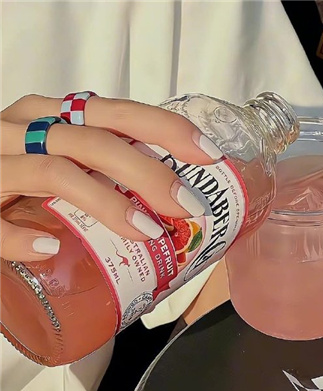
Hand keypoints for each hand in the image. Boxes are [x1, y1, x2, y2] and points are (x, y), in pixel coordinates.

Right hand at [1, 94, 222, 261]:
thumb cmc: (17, 175)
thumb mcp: (62, 159)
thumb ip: (102, 168)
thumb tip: (167, 198)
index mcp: (50, 117)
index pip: (116, 113)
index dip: (165, 129)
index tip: (208, 154)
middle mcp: (23, 132)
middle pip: (94, 142)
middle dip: (149, 172)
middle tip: (190, 205)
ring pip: (55, 174)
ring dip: (107, 204)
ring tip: (147, 233)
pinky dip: (20, 237)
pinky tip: (50, 249)